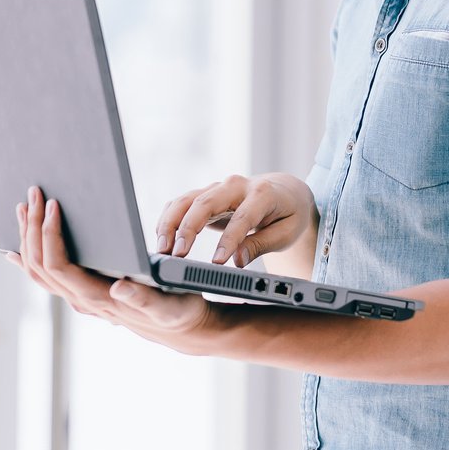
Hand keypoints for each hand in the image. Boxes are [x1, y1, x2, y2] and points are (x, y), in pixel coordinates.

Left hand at [7, 186, 211, 348]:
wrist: (179, 328)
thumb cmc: (177, 310)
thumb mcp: (169, 305)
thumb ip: (145, 299)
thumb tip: (120, 288)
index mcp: (99, 299)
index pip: (59, 268)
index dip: (50, 236)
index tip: (54, 206)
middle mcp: (81, 301)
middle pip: (40, 266)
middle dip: (33, 228)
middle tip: (34, 194)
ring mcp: (77, 298)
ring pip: (38, 271)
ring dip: (28, 237)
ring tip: (24, 207)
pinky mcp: (80, 292)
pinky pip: (45, 276)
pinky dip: (28, 257)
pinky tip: (14, 249)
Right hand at [155, 172, 316, 267]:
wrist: (283, 190)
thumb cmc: (287, 214)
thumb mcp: (286, 233)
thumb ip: (261, 245)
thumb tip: (238, 261)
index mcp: (261, 194)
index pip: (242, 218)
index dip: (229, 241)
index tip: (217, 263)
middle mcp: (235, 185)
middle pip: (205, 202)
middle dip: (188, 228)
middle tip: (177, 254)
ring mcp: (217, 187)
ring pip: (187, 200)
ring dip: (171, 223)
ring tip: (162, 249)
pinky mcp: (205, 194)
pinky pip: (182, 203)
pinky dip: (168, 219)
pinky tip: (161, 239)